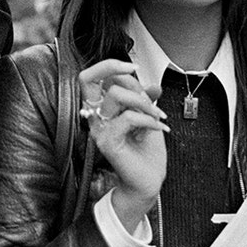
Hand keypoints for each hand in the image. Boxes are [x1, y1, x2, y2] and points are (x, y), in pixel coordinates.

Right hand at [78, 59, 167, 231]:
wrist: (149, 180)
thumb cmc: (146, 152)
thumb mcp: (148, 117)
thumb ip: (145, 98)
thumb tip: (151, 84)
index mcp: (101, 108)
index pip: (91, 77)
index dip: (109, 65)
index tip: (133, 67)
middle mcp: (94, 116)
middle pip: (88, 78)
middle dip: (117, 72)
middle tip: (142, 85)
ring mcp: (99, 129)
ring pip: (115, 95)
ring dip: (143, 102)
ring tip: (158, 116)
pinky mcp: (107, 142)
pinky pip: (128, 118)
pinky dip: (148, 120)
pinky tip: (159, 128)